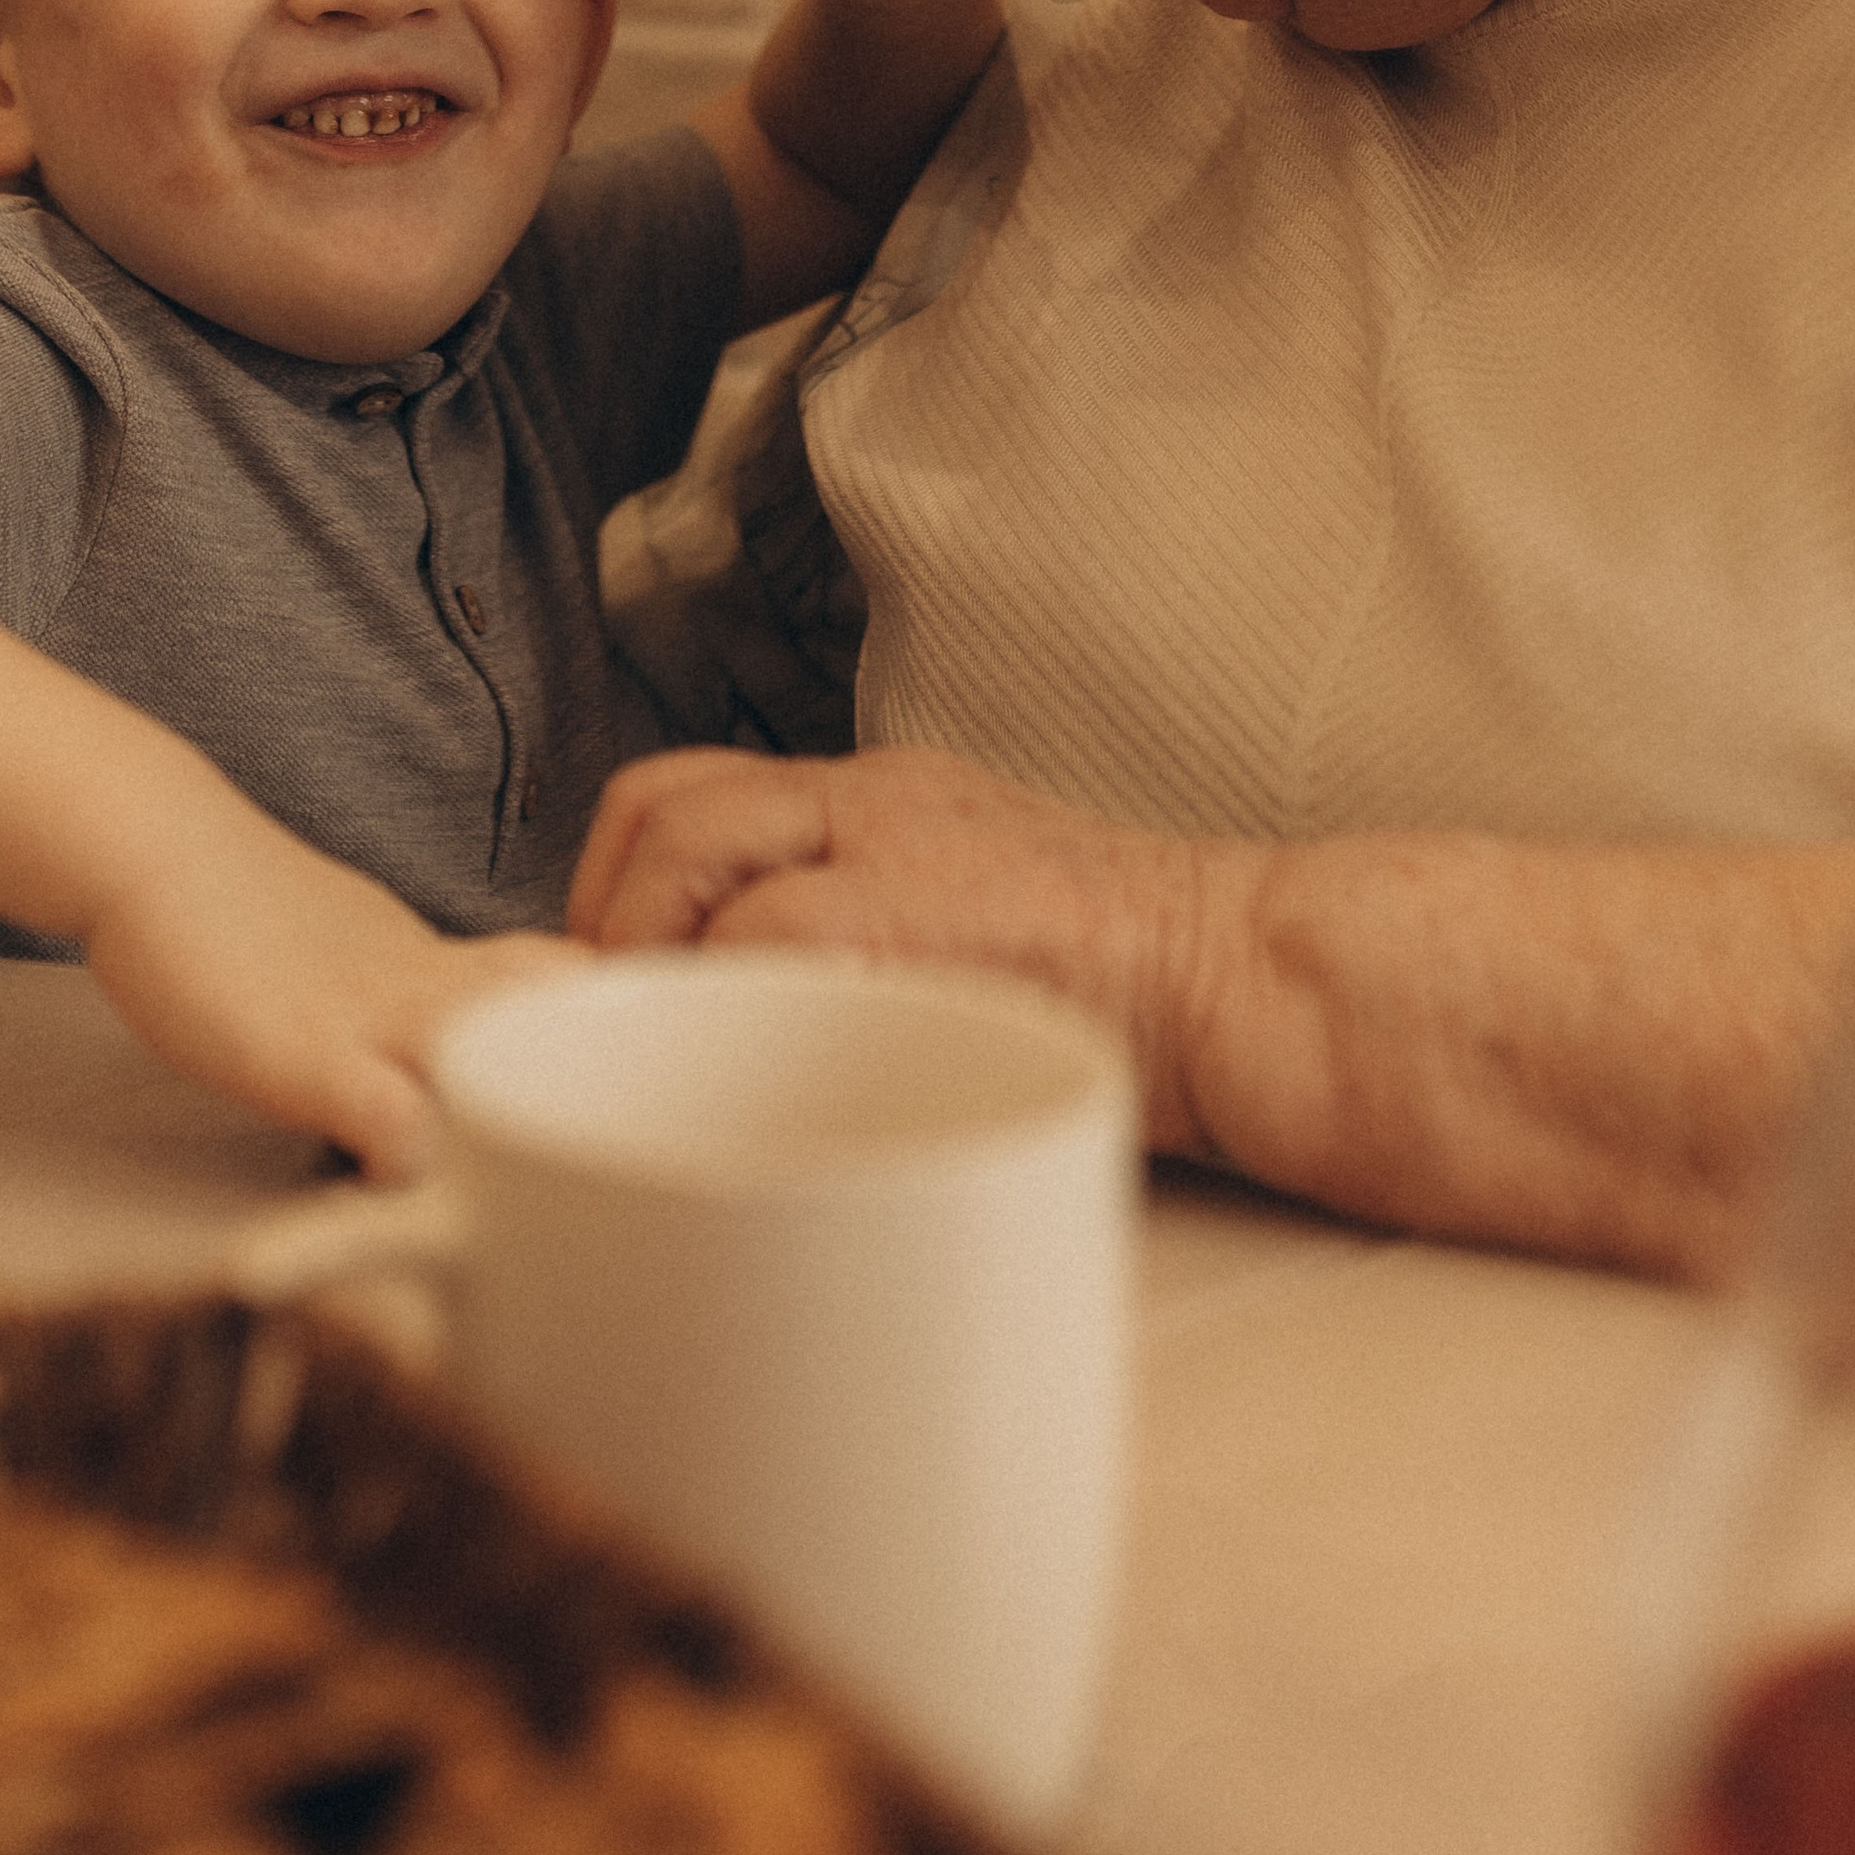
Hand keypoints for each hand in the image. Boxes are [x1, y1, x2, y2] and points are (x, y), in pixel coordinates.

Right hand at [82, 845, 587, 1183]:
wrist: (154, 845)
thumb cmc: (240, 903)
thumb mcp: (357, 944)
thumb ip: (405, 992)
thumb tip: (427, 1061)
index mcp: (445, 962)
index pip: (571, 991)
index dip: (596, 1039)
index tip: (592, 1093)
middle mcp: (429, 986)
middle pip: (566, 1029)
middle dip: (585, 1089)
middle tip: (564, 1158)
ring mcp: (375, 1019)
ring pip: (500, 1073)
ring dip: (509, 1133)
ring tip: (489, 1193)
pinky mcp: (309, 1059)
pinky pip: (397, 1125)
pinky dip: (409, 1169)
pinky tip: (385, 1188)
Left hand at [567, 745, 1208, 1147]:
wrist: (1249, 978)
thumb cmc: (1128, 1003)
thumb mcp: (973, 952)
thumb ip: (874, 965)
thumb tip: (758, 1048)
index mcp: (882, 805)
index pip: (698, 793)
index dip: (628, 889)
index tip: (628, 994)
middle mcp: (874, 796)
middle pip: (658, 795)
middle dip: (606, 910)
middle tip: (622, 1022)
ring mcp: (896, 836)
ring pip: (685, 834)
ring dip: (644, 942)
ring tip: (670, 1042)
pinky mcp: (922, 899)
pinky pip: (768, 924)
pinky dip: (726, 988)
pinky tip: (742, 1061)